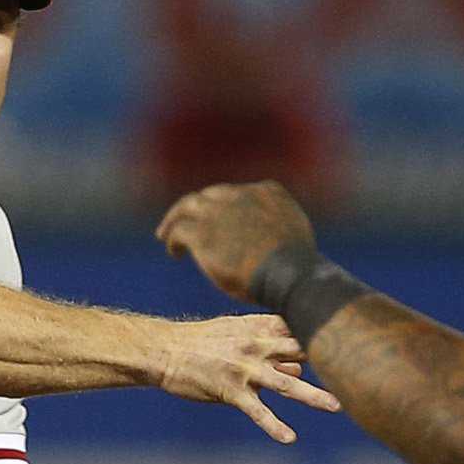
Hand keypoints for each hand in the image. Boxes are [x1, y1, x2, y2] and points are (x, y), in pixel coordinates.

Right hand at [149, 312, 338, 443]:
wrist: (166, 351)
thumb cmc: (202, 342)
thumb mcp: (236, 332)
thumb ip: (269, 346)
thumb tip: (299, 367)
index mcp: (259, 328)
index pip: (299, 329)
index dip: (325, 333)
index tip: (353, 337)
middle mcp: (256, 346)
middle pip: (301, 352)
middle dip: (329, 359)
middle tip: (361, 368)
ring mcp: (245, 369)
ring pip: (286, 384)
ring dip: (313, 395)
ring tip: (337, 406)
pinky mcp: (231, 391)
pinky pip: (257, 411)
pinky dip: (273, 425)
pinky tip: (289, 438)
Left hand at [155, 181, 319, 302]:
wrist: (288, 272)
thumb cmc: (297, 265)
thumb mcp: (298, 235)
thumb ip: (282, 229)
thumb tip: (275, 243)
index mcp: (268, 191)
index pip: (240, 192)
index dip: (226, 206)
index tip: (220, 219)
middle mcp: (240, 194)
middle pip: (211, 195)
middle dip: (198, 207)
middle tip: (186, 220)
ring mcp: (218, 212)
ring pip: (186, 206)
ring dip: (175, 218)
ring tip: (165, 233)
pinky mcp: (202, 233)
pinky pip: (179, 230)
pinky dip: (172, 238)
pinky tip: (173, 251)